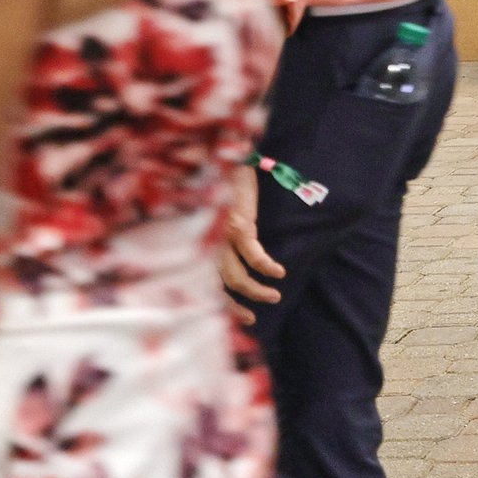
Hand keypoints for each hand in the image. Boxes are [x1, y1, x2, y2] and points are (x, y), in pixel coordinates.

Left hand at [218, 164, 284, 324]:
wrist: (227, 160)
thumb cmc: (221, 188)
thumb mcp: (214, 218)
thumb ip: (216, 239)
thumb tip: (231, 259)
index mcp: (199, 247)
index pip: (203, 285)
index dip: (218, 305)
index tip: (235, 315)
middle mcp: (205, 246)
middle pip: (218, 288)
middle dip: (236, 307)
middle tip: (251, 318)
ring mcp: (221, 238)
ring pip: (236, 277)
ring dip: (256, 291)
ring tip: (274, 297)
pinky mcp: (238, 226)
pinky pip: (254, 255)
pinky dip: (266, 267)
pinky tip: (279, 273)